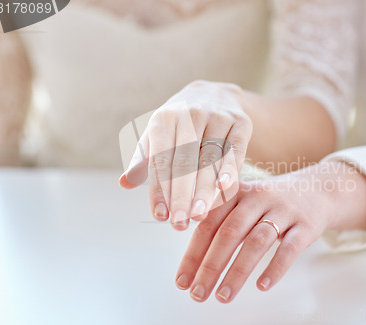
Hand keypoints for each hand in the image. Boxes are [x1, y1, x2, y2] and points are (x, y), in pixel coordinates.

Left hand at [119, 80, 252, 229]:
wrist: (216, 94)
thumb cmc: (181, 123)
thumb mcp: (159, 134)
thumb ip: (144, 160)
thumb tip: (125, 183)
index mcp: (164, 118)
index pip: (160, 160)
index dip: (159, 190)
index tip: (160, 216)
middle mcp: (190, 114)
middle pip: (184, 162)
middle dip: (181, 196)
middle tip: (179, 224)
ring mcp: (217, 117)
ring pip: (209, 159)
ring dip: (204, 190)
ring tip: (197, 215)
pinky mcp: (240, 123)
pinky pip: (234, 150)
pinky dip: (229, 170)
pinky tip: (223, 188)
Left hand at [174, 162, 365, 302]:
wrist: (319, 190)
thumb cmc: (273, 202)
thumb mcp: (246, 200)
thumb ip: (220, 219)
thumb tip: (193, 258)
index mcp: (237, 192)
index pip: (209, 223)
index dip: (193, 253)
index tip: (182, 280)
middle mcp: (258, 197)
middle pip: (230, 232)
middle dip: (210, 266)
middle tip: (198, 292)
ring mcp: (283, 210)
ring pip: (257, 242)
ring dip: (237, 271)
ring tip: (224, 296)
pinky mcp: (306, 225)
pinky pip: (289, 248)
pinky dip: (275, 268)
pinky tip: (262, 286)